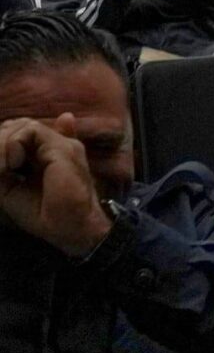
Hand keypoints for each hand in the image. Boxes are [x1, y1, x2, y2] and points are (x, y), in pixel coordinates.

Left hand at [0, 114, 112, 256]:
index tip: (1, 167)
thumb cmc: (42, 214)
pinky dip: (13, 144)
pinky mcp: (64, 147)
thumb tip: (8, 137)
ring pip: (22, 125)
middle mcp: (57, 145)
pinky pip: (30, 130)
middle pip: (17, 124)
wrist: (68, 228)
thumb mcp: (11, 185)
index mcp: (46, 153)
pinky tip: (13, 164)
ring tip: (4, 168)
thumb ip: (5, 159)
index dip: (2, 142)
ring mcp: (63, 144)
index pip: (18, 131)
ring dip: (3, 144)